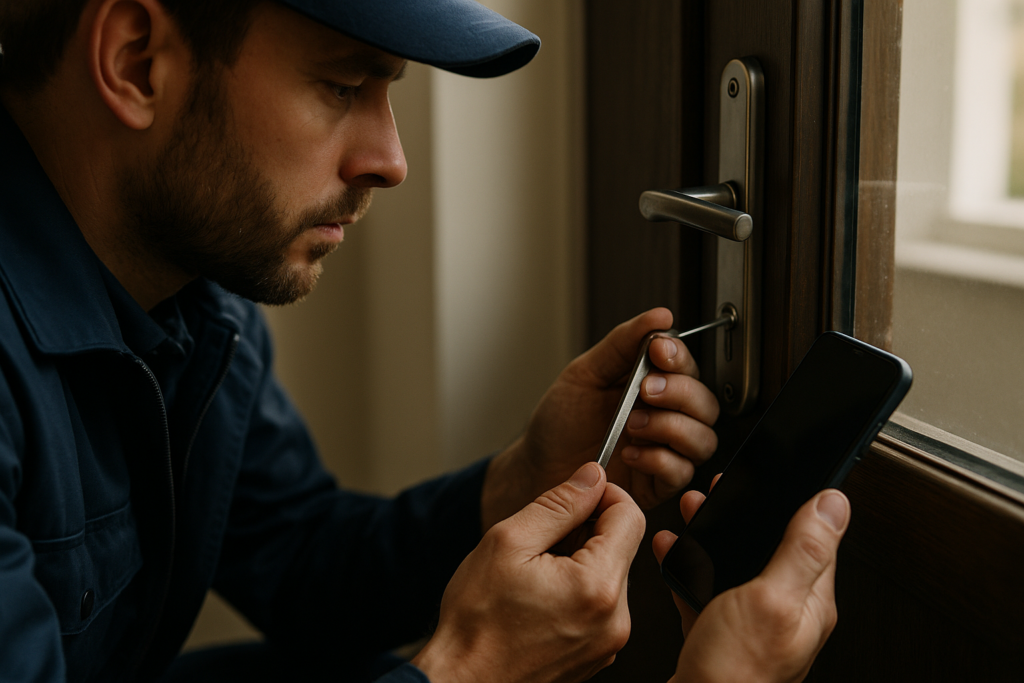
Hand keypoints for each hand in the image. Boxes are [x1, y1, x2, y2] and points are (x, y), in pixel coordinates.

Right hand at [413, 463, 644, 682]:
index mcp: (597, 587)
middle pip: (622, 547)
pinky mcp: (598, 655)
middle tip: (541, 540)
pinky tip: (541, 597)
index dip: (605, 494)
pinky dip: (577, 590)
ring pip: (610, 575)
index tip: (576, 494)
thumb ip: (558, 503)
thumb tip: (591, 476)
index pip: (631, 517)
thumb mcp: (508, 542)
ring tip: (536, 573)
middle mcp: (615, 619)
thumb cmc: (476, 621)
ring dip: (580, 561)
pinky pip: (601, 606)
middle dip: (587, 530)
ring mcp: (609, 642)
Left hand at [482, 308, 718, 528]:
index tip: (658, 350)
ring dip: (671, 427)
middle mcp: (664, 418)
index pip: (688, 368)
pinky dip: (659, 460)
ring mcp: (663, 451)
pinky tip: (630, 454)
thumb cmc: (560, 422)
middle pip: (706, 404)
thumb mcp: (585, 373)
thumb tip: (659, 317)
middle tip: (645, 390)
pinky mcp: (656, 484)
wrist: (536, 465)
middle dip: (680, 392)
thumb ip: (622, 343)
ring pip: (702, 439)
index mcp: (651, 386)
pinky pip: (681, 473)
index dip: (680, 357)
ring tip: (633, 425)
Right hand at [653, 484, 849, 682]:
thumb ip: (802, 549)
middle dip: (741, 516)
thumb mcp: (772, 597)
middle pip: (768, 548)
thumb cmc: (737, 673)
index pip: (816, 540)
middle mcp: (784, 613)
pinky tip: (671, 553)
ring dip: (709, 536)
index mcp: (809, 601)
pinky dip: (687, 567)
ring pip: (734, 565)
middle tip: (717, 493)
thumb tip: (835, 503)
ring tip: (690, 515)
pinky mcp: (720, 634)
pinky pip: (705, 590)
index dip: (795, 505)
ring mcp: (751, 625)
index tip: (773, 479)